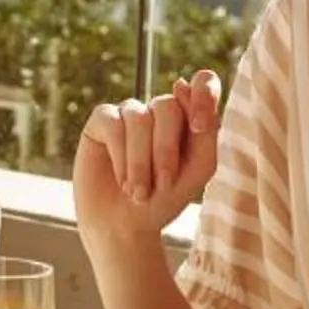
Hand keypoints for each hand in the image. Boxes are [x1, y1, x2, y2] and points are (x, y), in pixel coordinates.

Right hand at [72, 71, 220, 241]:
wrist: (126, 226)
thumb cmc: (165, 198)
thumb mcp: (199, 168)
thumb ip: (206, 129)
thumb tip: (181, 84)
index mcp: (189, 117)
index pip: (203, 82)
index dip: (202, 95)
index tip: (198, 127)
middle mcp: (159, 110)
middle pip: (167, 106)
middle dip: (165, 150)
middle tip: (162, 185)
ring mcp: (129, 113)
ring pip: (138, 118)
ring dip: (140, 163)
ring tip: (138, 192)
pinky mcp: (102, 120)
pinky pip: (113, 124)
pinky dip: (121, 157)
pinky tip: (122, 180)